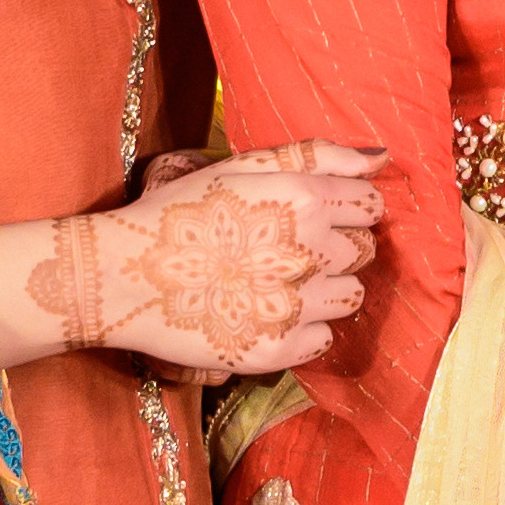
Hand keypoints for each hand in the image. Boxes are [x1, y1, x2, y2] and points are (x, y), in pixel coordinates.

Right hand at [22, 142, 380, 376]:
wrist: (123, 275)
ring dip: (326, 290)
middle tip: (289, 250)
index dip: (349, 209)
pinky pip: (323, 338)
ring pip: (352, 297)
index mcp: (303, 199)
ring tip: (279, 283)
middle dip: (337, 248)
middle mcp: (308, 251)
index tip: (319, 216)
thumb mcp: (244, 166)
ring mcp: (295, 305)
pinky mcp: (279, 348)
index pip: (370, 204)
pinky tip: (265, 313)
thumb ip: (317, 156)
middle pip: (364, 251)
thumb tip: (382, 156)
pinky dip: (303, 329)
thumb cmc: (181, 212)